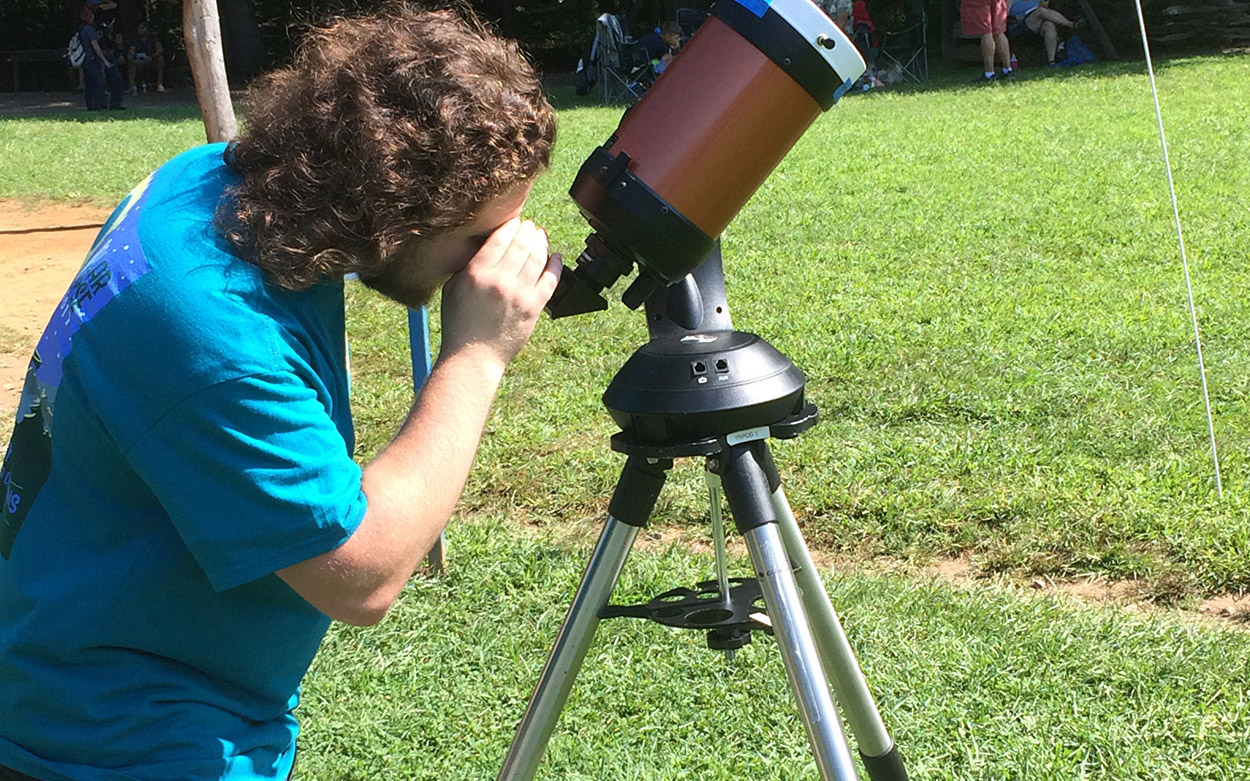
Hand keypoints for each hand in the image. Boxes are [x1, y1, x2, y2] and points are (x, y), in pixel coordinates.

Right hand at [439, 218, 561, 372]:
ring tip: (541, 236)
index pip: (500, 239)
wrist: (474, 356)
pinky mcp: (534, 307)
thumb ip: (467, 266)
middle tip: (530, 226)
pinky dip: (556, 265)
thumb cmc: (459, 325)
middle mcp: (499, 281)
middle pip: (521, 244)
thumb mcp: (452, 289)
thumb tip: (483, 246)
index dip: (510, 226)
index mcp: (476, 273)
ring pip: (537, 258)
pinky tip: (556, 257)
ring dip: (542, 243)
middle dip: (528, 230)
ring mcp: (519, 294)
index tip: (514, 221)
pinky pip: (551, 280)